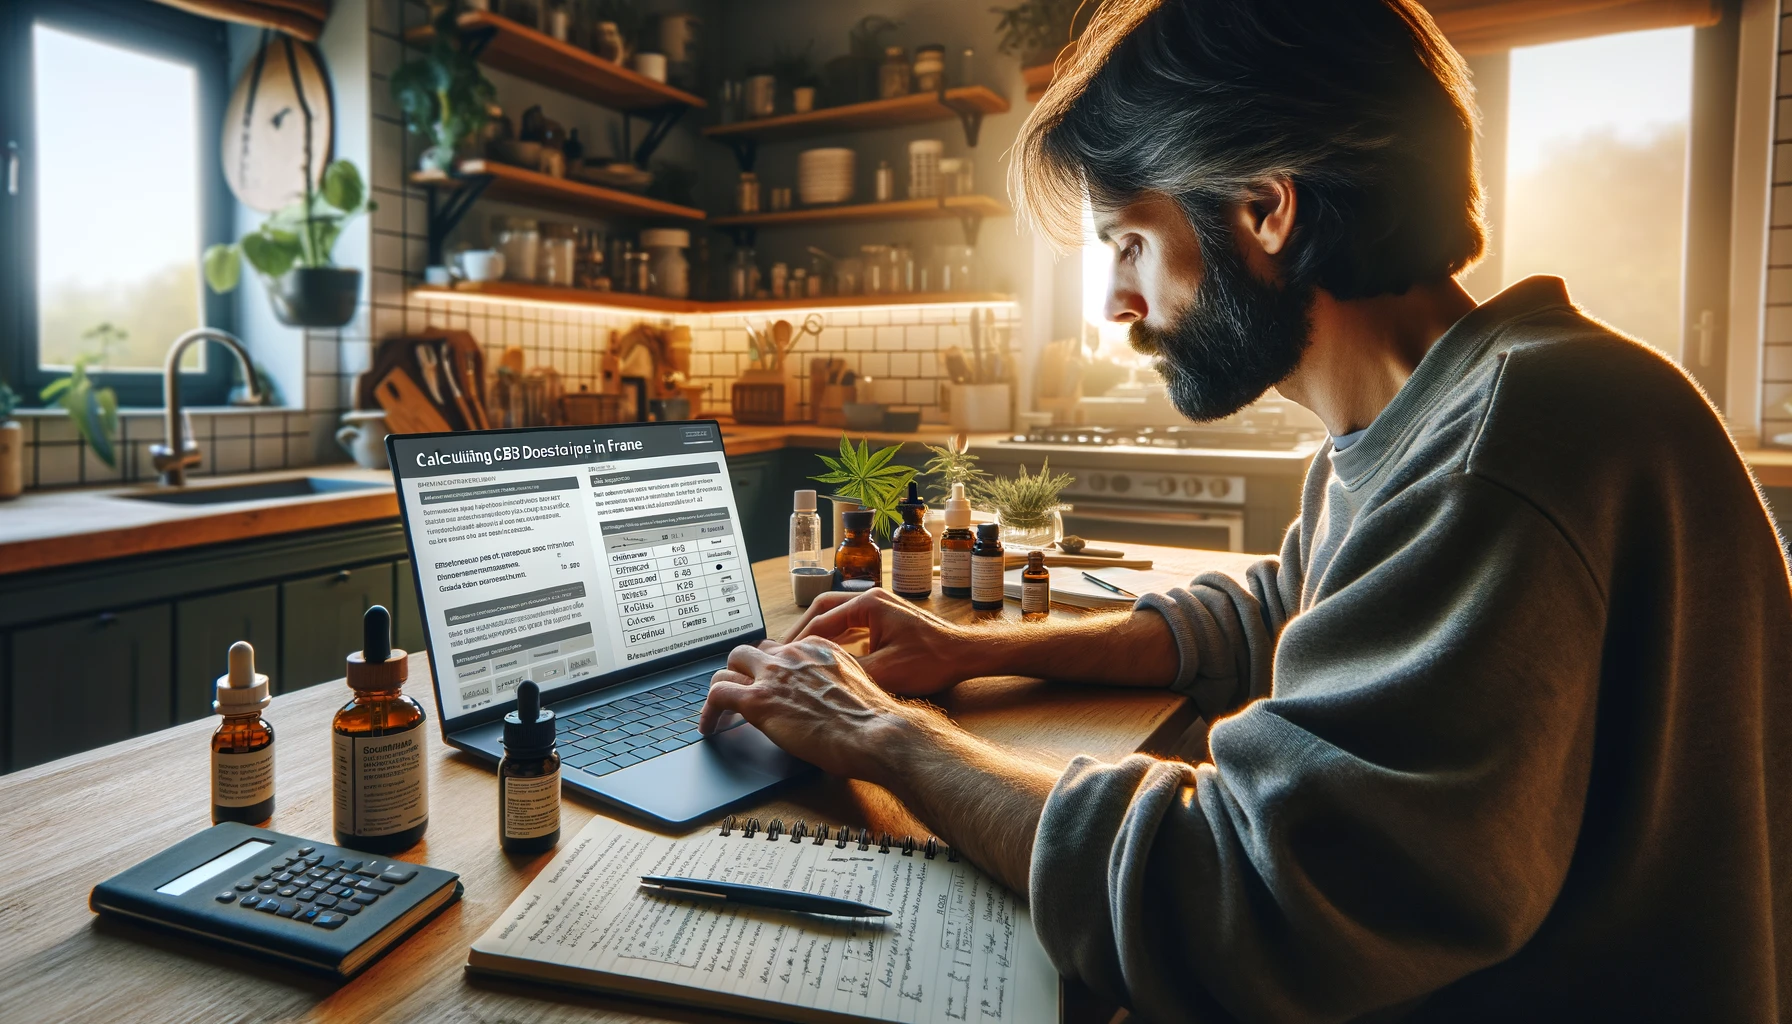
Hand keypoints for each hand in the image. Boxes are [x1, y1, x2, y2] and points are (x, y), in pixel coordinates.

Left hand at [700, 639, 929, 783]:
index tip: (769, 683)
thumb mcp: (854, 684)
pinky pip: (718, 695)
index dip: (770, 669)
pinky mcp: (757, 699)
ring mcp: (773, 674)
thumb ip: (833, 680)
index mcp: (817, 647)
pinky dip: (708, 711)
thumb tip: (824, 696)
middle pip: (750, 652)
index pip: (780, 649)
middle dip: (742, 671)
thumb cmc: (873, 718)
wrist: (876, 732)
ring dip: (723, 687)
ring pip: (729, 667)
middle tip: (741, 692)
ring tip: (719, 709)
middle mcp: (793, 653)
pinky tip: (708, 727)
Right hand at [788, 588, 986, 695]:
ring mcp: (879, 608)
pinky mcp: (886, 621)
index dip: (798, 640)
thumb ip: (847, 672)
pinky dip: (835, 639)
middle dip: (802, 631)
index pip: (821, 618)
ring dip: (818, 635)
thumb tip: (814, 678)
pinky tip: (826, 657)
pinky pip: (851, 626)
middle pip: (824, 610)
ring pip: (837, 618)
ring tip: (798, 656)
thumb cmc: (932, 660)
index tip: (781, 657)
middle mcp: (871, 599)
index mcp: (868, 603)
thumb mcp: (885, 672)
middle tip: (782, 653)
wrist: (965, 655)